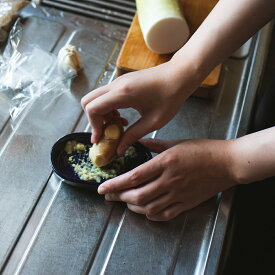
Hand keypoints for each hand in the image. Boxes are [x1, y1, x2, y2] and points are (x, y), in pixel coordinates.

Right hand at [81, 61, 193, 154]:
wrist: (180, 75)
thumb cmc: (170, 97)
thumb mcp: (153, 121)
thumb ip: (133, 135)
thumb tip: (118, 149)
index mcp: (122, 94)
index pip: (93, 109)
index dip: (93, 126)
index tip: (101, 139)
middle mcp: (116, 85)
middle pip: (88, 101)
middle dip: (94, 120)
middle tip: (107, 133)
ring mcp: (119, 82)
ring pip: (96, 98)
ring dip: (102, 114)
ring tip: (119, 127)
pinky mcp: (123, 82)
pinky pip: (106, 96)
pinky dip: (109, 108)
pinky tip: (123, 118)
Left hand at [98, 138, 239, 220]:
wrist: (226, 163)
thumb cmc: (203, 149)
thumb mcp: (177, 142)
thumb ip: (155, 144)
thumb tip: (139, 142)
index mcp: (166, 162)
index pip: (134, 176)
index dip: (115, 184)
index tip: (102, 188)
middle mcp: (169, 180)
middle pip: (137, 195)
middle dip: (119, 197)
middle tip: (109, 196)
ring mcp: (178, 194)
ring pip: (149, 207)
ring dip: (132, 206)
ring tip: (125, 202)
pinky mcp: (186, 203)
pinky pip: (164, 214)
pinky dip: (151, 214)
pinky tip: (145, 210)